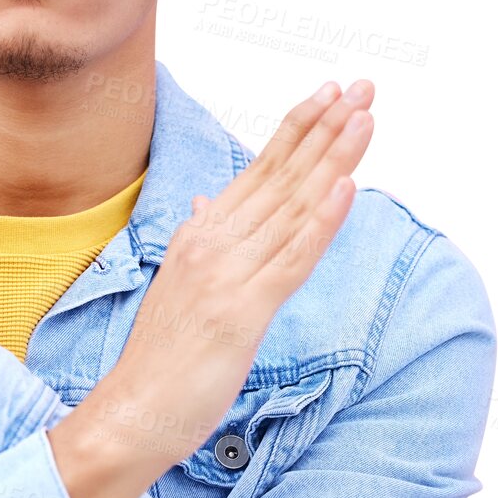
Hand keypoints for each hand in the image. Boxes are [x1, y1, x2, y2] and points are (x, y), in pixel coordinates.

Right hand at [49, 79, 373, 497]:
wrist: (131, 411)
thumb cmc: (161, 357)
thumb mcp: (179, 287)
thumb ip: (199, 241)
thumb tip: (205, 206)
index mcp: (201, 235)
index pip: (259, 170)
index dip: (297, 129)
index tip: (330, 94)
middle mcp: (214, 243)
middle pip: (281, 175)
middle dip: (326, 127)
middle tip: (363, 86)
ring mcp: (229, 274)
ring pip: (292, 206)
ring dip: (334, 158)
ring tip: (365, 117)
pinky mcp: (244, 310)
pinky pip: (292, 258)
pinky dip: (322, 221)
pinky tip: (347, 187)